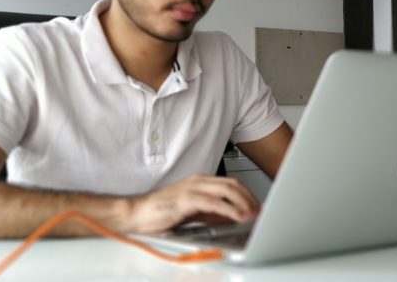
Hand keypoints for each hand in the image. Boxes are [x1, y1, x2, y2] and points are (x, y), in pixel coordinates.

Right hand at [128, 175, 259, 233]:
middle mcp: (198, 181)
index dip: (247, 194)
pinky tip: (237, 216)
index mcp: (200, 181)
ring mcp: (193, 188)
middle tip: (258, 210)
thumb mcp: (193, 211)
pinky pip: (214, 203)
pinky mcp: (187, 199)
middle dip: (249, 197)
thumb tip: (230, 215)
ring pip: (227, 190)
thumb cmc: (161, 212)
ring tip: (252, 214)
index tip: (256, 206)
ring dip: (243, 202)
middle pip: (233, 184)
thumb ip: (211, 211)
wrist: (138, 214)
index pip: (231, 183)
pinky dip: (229, 209)